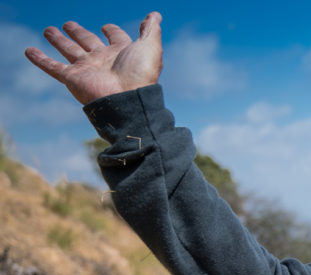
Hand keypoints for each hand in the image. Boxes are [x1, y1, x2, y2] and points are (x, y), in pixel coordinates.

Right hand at [24, 12, 162, 104]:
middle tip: (68, 24)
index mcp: (122, 52)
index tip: (106, 27)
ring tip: (48, 30)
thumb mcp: (150, 46)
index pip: (115, 38)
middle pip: (87, 42)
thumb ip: (151, 29)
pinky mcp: (72, 78)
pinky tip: (29, 51)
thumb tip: (155, 14)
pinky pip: (52, 66)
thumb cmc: (140, 73)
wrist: (126, 99)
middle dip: (78, 32)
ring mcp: (87, 69)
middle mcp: (104, 59)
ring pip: (68, 50)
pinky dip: (40, 59)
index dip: (112, 31)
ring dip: (58, 40)